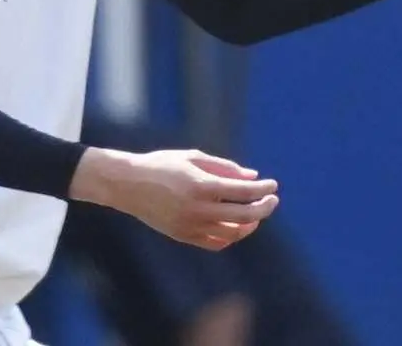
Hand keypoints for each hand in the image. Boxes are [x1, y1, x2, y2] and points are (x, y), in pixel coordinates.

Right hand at [69, 147, 278, 250]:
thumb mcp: (192, 158)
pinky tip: (236, 225)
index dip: (262, 188)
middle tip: (273, 200)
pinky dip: (231, 236)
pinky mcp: (184, 236)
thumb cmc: (162, 165)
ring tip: (255, 214)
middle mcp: (198, 209)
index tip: (273, 184)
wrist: (128, 184)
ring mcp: (191, 226)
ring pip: (233, 233)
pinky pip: (216, 243)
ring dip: (250, 225)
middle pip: (244, 215)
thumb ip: (224, 167)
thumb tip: (252, 176)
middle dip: (263, 208)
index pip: (244, 191)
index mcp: (201, 185)